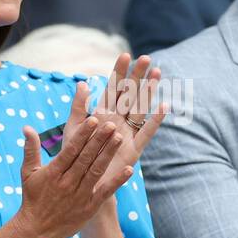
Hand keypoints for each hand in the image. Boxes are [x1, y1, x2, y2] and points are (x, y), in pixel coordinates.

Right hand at [14, 116, 129, 237]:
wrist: (36, 230)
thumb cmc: (32, 198)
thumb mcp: (28, 172)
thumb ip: (30, 149)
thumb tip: (27, 127)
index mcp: (53, 172)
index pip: (70, 150)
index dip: (82, 135)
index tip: (92, 119)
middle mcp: (67, 182)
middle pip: (86, 158)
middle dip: (99, 140)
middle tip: (111, 124)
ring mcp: (79, 195)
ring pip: (96, 171)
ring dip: (108, 155)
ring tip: (119, 138)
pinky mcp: (89, 208)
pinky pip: (105, 192)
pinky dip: (117, 181)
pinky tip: (129, 170)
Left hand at [65, 53, 167, 192]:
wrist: (82, 182)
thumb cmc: (76, 155)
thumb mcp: (73, 128)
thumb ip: (78, 107)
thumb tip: (82, 83)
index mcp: (103, 113)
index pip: (113, 88)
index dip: (119, 72)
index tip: (125, 55)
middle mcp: (118, 120)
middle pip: (130, 94)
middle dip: (138, 76)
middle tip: (147, 58)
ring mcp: (127, 133)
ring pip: (140, 108)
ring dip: (148, 92)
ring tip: (157, 74)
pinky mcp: (134, 149)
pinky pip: (147, 132)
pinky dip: (155, 120)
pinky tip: (164, 106)